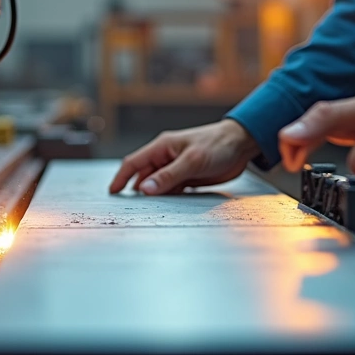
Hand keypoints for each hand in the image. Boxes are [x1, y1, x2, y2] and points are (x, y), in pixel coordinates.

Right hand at [109, 120, 260, 194]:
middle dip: (137, 191)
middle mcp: (166, 157)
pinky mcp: (187, 177)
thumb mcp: (192, 161)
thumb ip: (168, 176)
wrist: (242, 145)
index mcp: (162, 147)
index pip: (133, 163)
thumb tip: (144, 189)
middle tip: (132, 209)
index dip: (121, 177)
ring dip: (154, 196)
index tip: (112, 192)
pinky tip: (169, 206)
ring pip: (157, 185)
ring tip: (151, 210)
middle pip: (143, 176)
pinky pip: (172, 189)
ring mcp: (176, 167)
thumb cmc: (218, 145)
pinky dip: (168, 198)